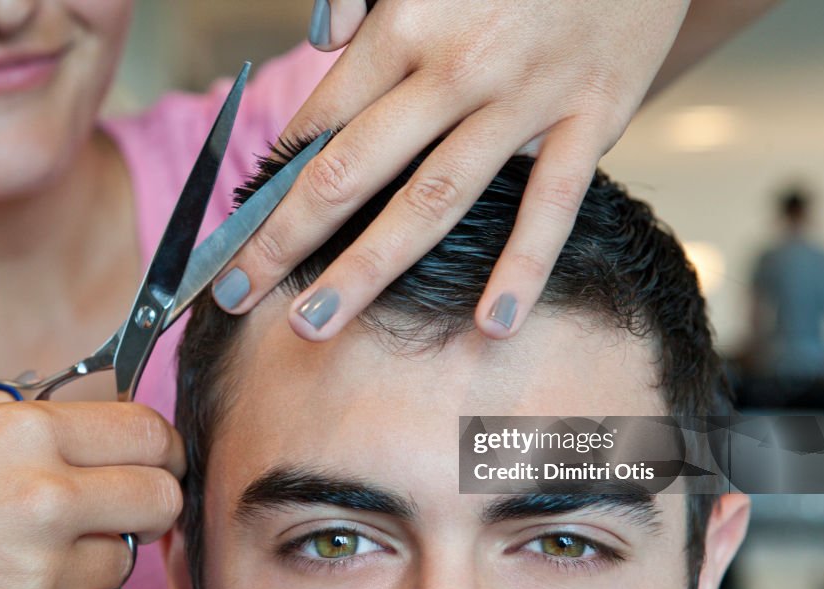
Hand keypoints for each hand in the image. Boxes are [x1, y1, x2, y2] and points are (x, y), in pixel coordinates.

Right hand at [0, 383, 183, 588]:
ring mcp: (34, 577)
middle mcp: (40, 499)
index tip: (149, 457)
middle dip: (146, 499)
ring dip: (104, 559)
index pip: (145, 430)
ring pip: (130, 562)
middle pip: (160, 496)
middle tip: (115, 507)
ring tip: (49, 557)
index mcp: (18, 434)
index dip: (156, 444)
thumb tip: (52, 406)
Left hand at [213, 0, 689, 338]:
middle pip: (350, 171)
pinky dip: (524, 268)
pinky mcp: (590, 118)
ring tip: (314, 323)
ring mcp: (524, 100)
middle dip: (284, 239)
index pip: (318, 120)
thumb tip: (318, 42)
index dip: (269, 181)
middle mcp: (455, 67)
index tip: (237, 228)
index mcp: (405, 21)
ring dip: (367, 269)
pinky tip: (494, 323)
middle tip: (233, 293)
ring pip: (432, 200)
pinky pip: (552, 205)